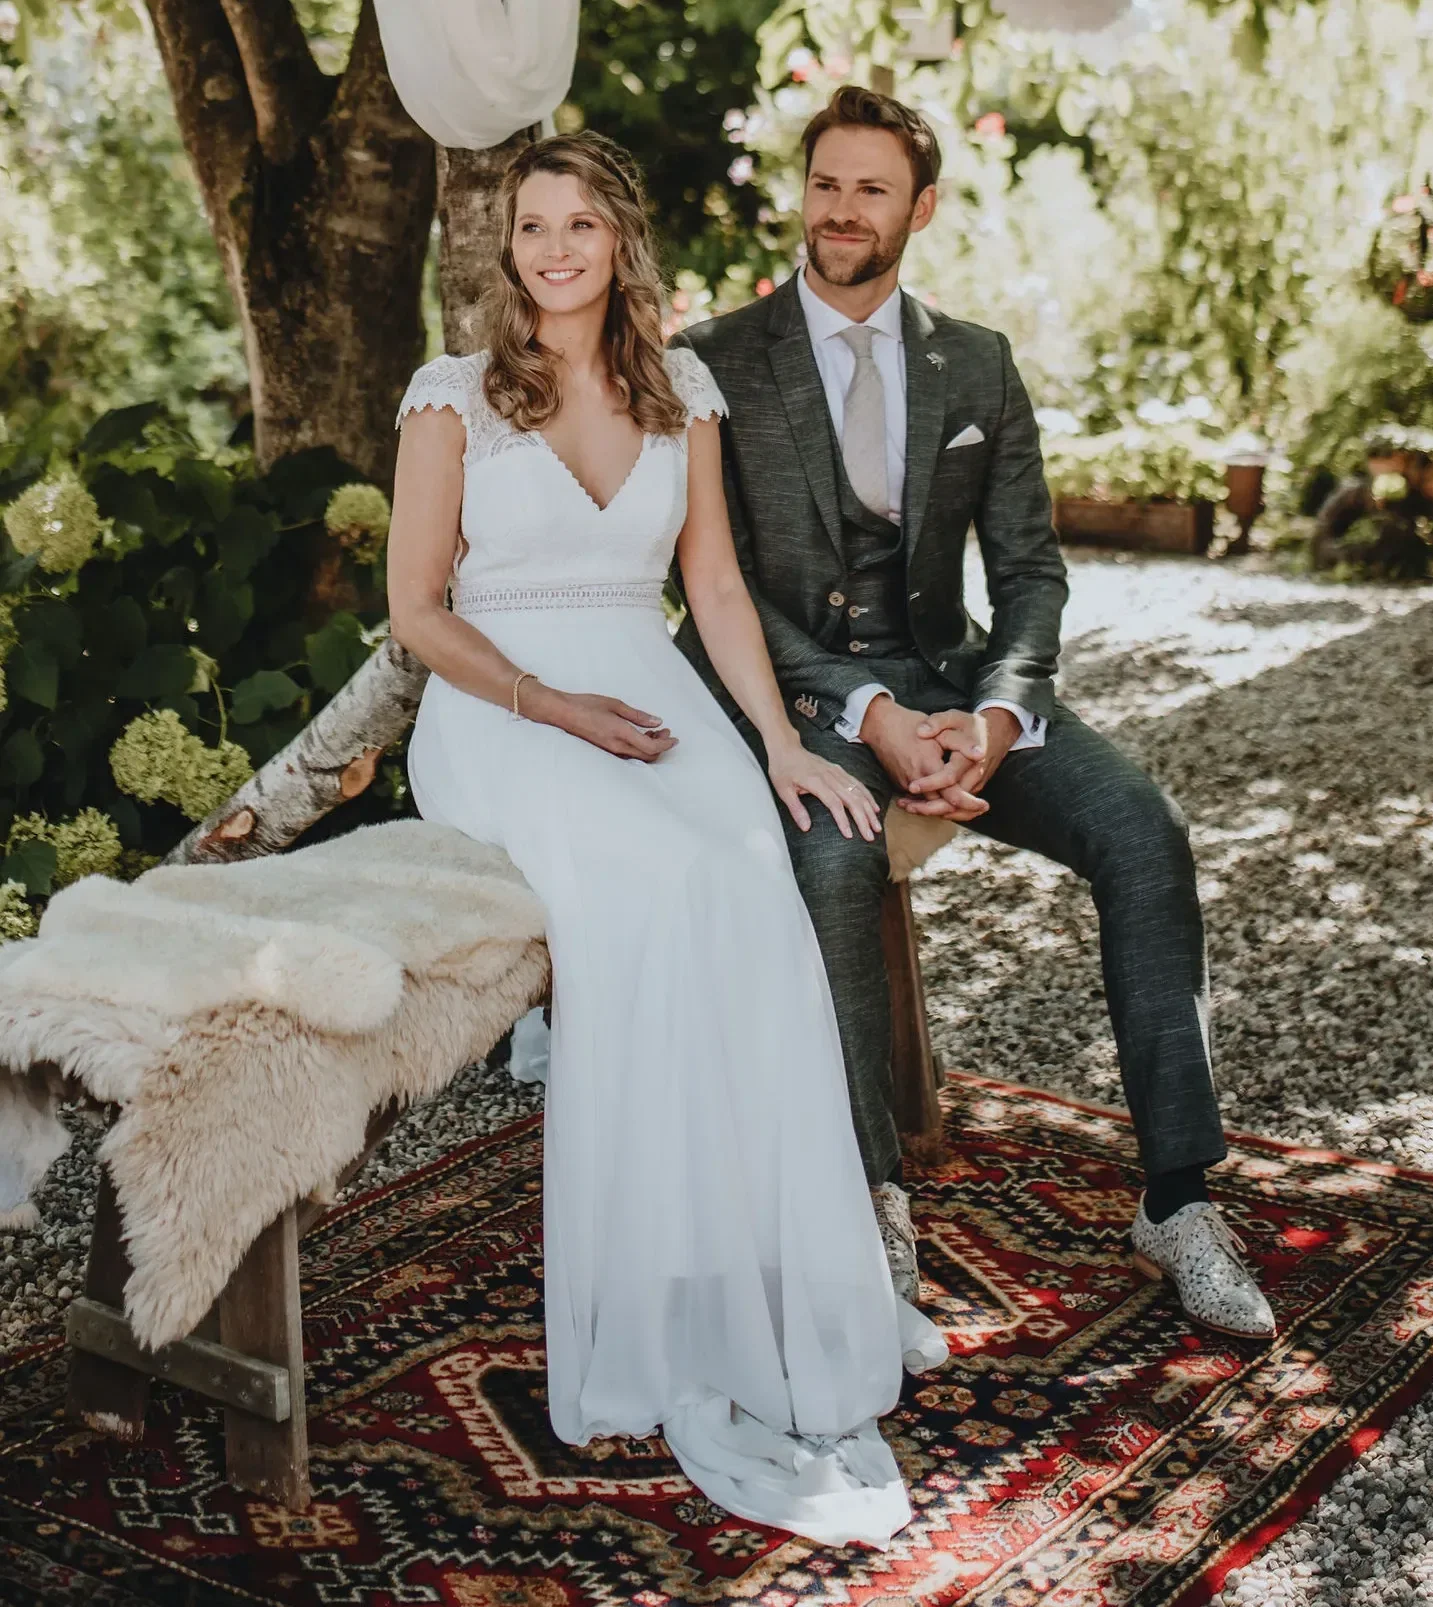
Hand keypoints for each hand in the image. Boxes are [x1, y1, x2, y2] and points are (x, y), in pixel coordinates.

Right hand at [533, 686, 677, 761]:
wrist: (563, 713)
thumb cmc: (587, 705)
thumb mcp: (616, 705)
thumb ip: (638, 715)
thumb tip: (657, 722)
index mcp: (621, 733)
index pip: (651, 747)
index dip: (666, 745)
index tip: (675, 738)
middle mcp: (617, 746)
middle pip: (647, 756)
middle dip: (661, 746)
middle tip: (666, 732)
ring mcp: (611, 750)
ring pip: (638, 756)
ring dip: (650, 747)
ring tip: (655, 732)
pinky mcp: (606, 750)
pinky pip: (629, 754)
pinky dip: (639, 747)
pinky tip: (641, 735)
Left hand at [768, 739, 882, 841]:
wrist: (787, 748)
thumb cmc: (783, 768)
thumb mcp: (783, 790)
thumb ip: (796, 809)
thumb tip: (806, 828)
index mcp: (816, 782)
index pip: (834, 803)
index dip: (843, 820)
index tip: (850, 835)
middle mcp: (830, 776)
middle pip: (852, 799)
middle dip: (864, 819)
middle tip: (871, 835)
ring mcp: (836, 772)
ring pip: (858, 791)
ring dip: (869, 809)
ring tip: (877, 825)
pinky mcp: (839, 770)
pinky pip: (857, 784)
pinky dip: (867, 796)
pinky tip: (874, 807)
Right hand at [860, 696, 985, 817]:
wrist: (880, 725)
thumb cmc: (911, 724)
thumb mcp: (940, 729)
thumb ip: (962, 743)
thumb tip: (981, 754)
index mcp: (929, 767)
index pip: (952, 796)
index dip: (970, 803)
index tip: (984, 804)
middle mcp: (916, 781)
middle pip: (941, 807)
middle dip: (962, 812)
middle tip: (980, 810)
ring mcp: (905, 784)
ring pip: (929, 806)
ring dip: (948, 809)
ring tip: (967, 808)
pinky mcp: (900, 785)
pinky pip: (919, 800)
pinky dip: (933, 803)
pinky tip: (946, 802)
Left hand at [896, 707, 1020, 820]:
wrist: (994, 733)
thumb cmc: (969, 725)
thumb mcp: (954, 717)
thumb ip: (937, 722)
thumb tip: (921, 731)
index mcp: (969, 758)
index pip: (949, 777)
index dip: (930, 784)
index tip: (912, 786)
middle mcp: (974, 776)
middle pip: (953, 801)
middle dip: (929, 806)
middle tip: (905, 805)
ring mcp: (975, 786)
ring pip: (956, 808)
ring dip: (932, 811)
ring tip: (908, 807)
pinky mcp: (972, 791)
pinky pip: (957, 807)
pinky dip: (940, 810)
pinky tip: (919, 807)